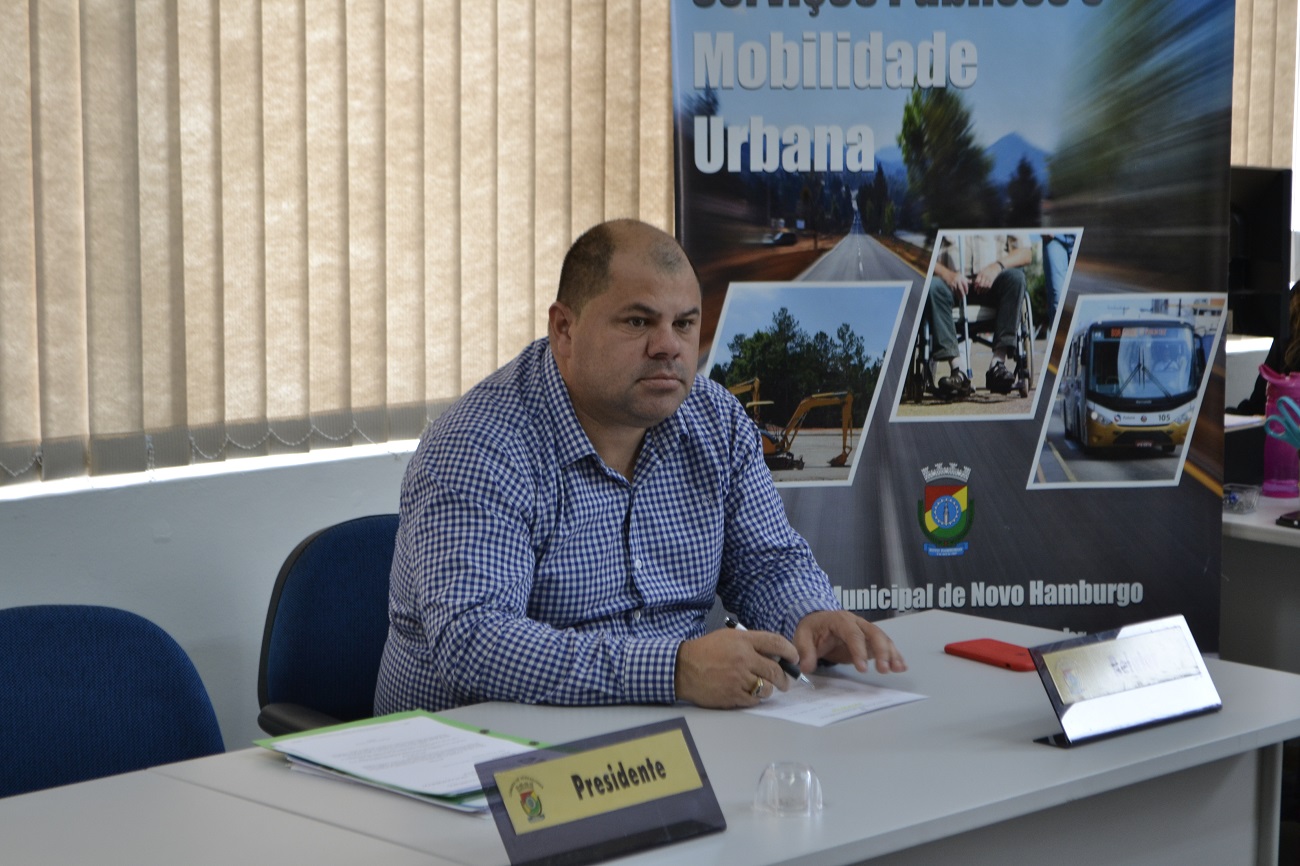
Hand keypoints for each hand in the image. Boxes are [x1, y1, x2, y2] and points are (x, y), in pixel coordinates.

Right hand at [674, 628, 797, 708]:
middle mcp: (744, 659)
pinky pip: (754, 699)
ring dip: (769, 689)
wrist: (683, 668)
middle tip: (785, 681)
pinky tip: (749, 693)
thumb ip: (751, 643)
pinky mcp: (733, 695)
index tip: (793, 658)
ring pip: (767, 687)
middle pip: (776, 670)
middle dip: (785, 678)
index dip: (790, 651)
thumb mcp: (729, 637)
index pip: (776, 643)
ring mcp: (739, 678)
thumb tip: (774, 654)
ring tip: (763, 687)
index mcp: (743, 641)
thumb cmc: (705, 651)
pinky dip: (755, 698)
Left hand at [793, 610, 906, 674]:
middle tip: (884, 670)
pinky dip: (894, 655)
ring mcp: (865, 630)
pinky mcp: (870, 640)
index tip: (863, 669)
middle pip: (874, 633)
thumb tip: (806, 667)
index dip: (859, 651)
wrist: (817, 621)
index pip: (853, 634)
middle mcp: (857, 622)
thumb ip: (805, 652)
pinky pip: (884, 645)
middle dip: (882, 651)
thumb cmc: (811, 628)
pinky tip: (901, 666)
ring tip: (898, 669)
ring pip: (883, 639)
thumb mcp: (802, 637)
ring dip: (892, 653)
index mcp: (840, 620)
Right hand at [941, 270, 969, 298]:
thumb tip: (971, 281)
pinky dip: (955, 294)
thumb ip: (966, 279)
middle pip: (960, 288)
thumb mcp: (961, 275)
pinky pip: (953, 291)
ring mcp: (953, 283)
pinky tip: (956, 296)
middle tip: (964, 297)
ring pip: (956, 291)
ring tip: (960, 298)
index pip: (964, 284)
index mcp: (960, 278)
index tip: (966, 292)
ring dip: (958, 295)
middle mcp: (957, 281)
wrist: (946, 274)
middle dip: (962, 293)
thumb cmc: (954, 275)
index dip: (966, 289)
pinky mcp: (950, 286)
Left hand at [972, 261, 1001, 291]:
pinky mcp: (992, 280)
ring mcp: (989, 278)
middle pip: (981, 284)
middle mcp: (984, 276)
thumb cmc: (986, 270)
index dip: (976, 285)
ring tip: (981, 292)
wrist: (995, 267)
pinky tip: (985, 291)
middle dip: (979, 289)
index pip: (977, 281)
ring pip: (985, 286)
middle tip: (977, 292)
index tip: (975, 288)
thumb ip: (977, 277)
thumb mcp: (981, 272)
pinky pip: (989, 286)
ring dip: (982, 290)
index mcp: (981, 274)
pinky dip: (987, 289)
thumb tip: (972, 282)